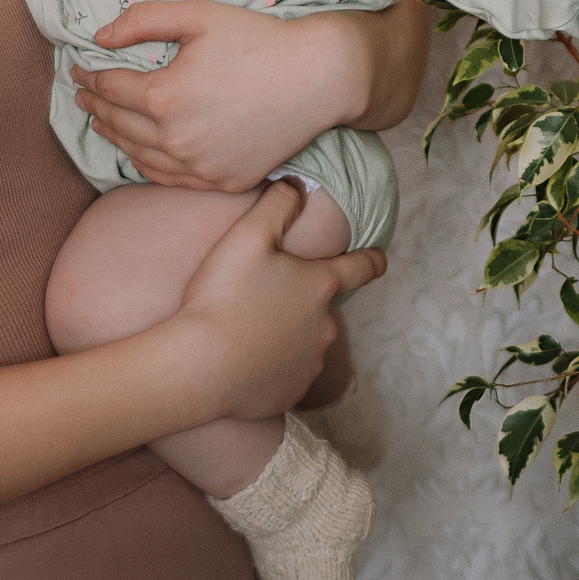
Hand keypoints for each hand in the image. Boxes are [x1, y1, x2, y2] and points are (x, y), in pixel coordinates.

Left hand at [77, 0, 365, 190]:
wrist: (317, 78)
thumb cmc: (259, 40)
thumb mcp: (198, 16)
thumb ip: (142, 20)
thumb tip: (99, 38)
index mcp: (164, 96)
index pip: (109, 88)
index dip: (89, 76)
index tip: (78, 69)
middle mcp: (176, 139)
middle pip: (118, 123)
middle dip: (95, 106)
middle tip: (82, 95)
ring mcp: (199, 166)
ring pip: (138, 155)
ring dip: (114, 136)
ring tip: (101, 122)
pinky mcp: (222, 182)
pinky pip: (169, 178)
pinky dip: (146, 164)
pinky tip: (139, 151)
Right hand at [170, 181, 387, 419]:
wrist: (198, 368)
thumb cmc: (221, 296)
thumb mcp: (247, 235)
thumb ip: (278, 204)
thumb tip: (297, 187)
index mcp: (320, 286)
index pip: (362, 267)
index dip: (372, 258)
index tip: (380, 257)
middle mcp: (325, 327)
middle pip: (322, 306)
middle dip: (301, 299)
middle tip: (262, 294)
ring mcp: (310, 363)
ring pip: (304, 341)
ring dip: (285, 334)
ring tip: (246, 328)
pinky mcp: (289, 393)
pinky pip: (285, 373)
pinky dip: (270, 365)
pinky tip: (242, 358)